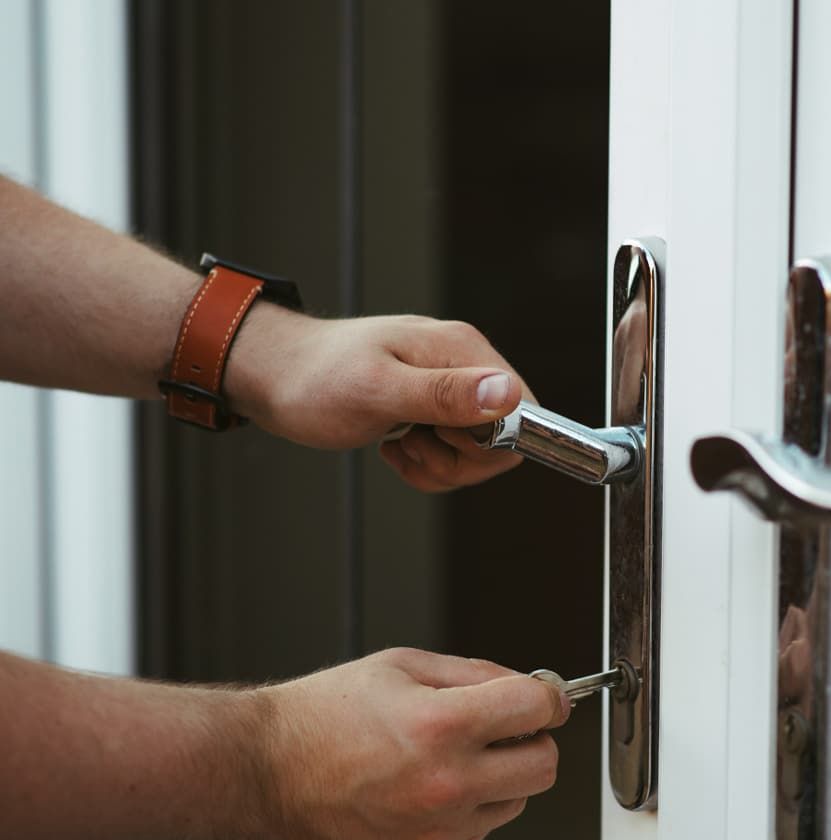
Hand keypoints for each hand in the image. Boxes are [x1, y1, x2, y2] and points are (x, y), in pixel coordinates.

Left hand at [228, 310, 531, 490]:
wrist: (274, 376)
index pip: (523, 410)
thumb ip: (445, 394)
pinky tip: (396, 448)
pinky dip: (427, 465)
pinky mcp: (433, 407)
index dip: (490, 443)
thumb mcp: (378, 391)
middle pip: (503, 437)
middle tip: (413, 445)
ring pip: (478, 452)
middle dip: (459, 461)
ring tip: (399, 445)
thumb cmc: (315, 380)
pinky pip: (453, 453)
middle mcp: (463, 364)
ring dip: (439, 465)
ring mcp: (448, 386)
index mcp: (461, 350)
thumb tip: (507, 395)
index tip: (443, 441)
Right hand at [253, 648, 568, 839]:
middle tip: (506, 725)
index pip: (537, 708)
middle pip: (545, 766)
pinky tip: (429, 784)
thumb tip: (527, 685)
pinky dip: (470, 806)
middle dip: (534, 738)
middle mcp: (446, 784)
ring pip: (517, 801)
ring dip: (501, 775)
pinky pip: (480, 830)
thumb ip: (475, 673)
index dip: (547, 695)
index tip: (544, 696)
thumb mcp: (403, 665)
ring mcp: (438, 830)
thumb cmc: (324, 714)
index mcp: (440, 725)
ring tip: (452, 754)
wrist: (267, 770)